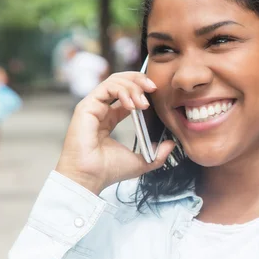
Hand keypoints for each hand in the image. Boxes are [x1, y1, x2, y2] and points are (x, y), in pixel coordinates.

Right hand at [55, 72, 174, 194]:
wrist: (90, 178)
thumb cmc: (108, 171)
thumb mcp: (141, 161)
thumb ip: (158, 153)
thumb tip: (171, 144)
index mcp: (110, 118)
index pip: (126, 93)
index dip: (142, 89)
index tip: (156, 94)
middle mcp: (100, 109)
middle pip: (120, 81)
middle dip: (139, 80)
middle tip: (154, 88)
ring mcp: (92, 106)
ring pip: (114, 81)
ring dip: (133, 87)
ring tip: (144, 102)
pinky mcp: (86, 106)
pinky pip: (107, 88)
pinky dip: (123, 91)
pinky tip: (133, 105)